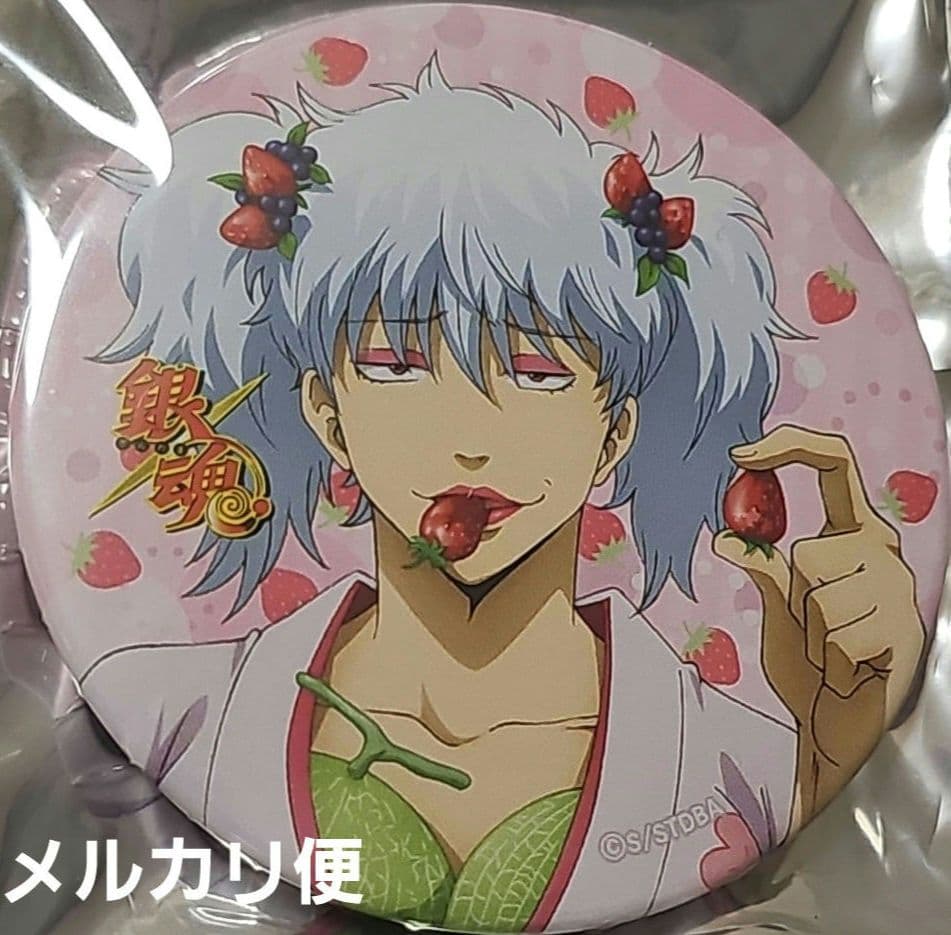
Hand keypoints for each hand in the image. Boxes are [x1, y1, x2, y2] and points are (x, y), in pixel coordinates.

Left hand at [714, 425, 925, 821]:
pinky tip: (847, 669)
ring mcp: (898, 591)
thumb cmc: (810, 663)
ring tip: (831, 649)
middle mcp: (882, 553)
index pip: (834, 464)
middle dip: (796, 598)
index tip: (741, 454)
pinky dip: (828, 659)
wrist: (835, 723)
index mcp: (852, 534)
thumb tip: (728, 538)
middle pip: (809, 551)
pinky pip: (836, 635)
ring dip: (811, 633)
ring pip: (820, 596)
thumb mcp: (778, 609)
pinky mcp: (904, 631)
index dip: (790, 447)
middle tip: (813, 627)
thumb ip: (763, 569)